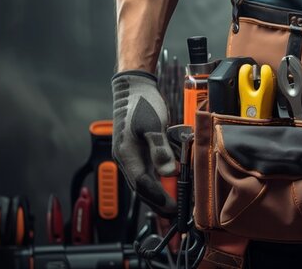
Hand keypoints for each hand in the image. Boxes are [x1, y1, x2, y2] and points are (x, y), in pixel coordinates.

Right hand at [111, 70, 177, 214]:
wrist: (133, 88)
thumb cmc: (142, 103)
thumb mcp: (154, 125)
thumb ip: (160, 149)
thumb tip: (169, 172)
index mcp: (127, 154)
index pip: (143, 185)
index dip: (159, 198)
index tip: (173, 208)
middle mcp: (127, 158)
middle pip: (142, 188)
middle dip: (158, 202)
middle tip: (174, 213)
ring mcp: (131, 155)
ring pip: (145, 181)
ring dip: (159, 192)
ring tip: (173, 203)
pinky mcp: (138, 150)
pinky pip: (148, 169)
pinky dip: (159, 178)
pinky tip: (171, 180)